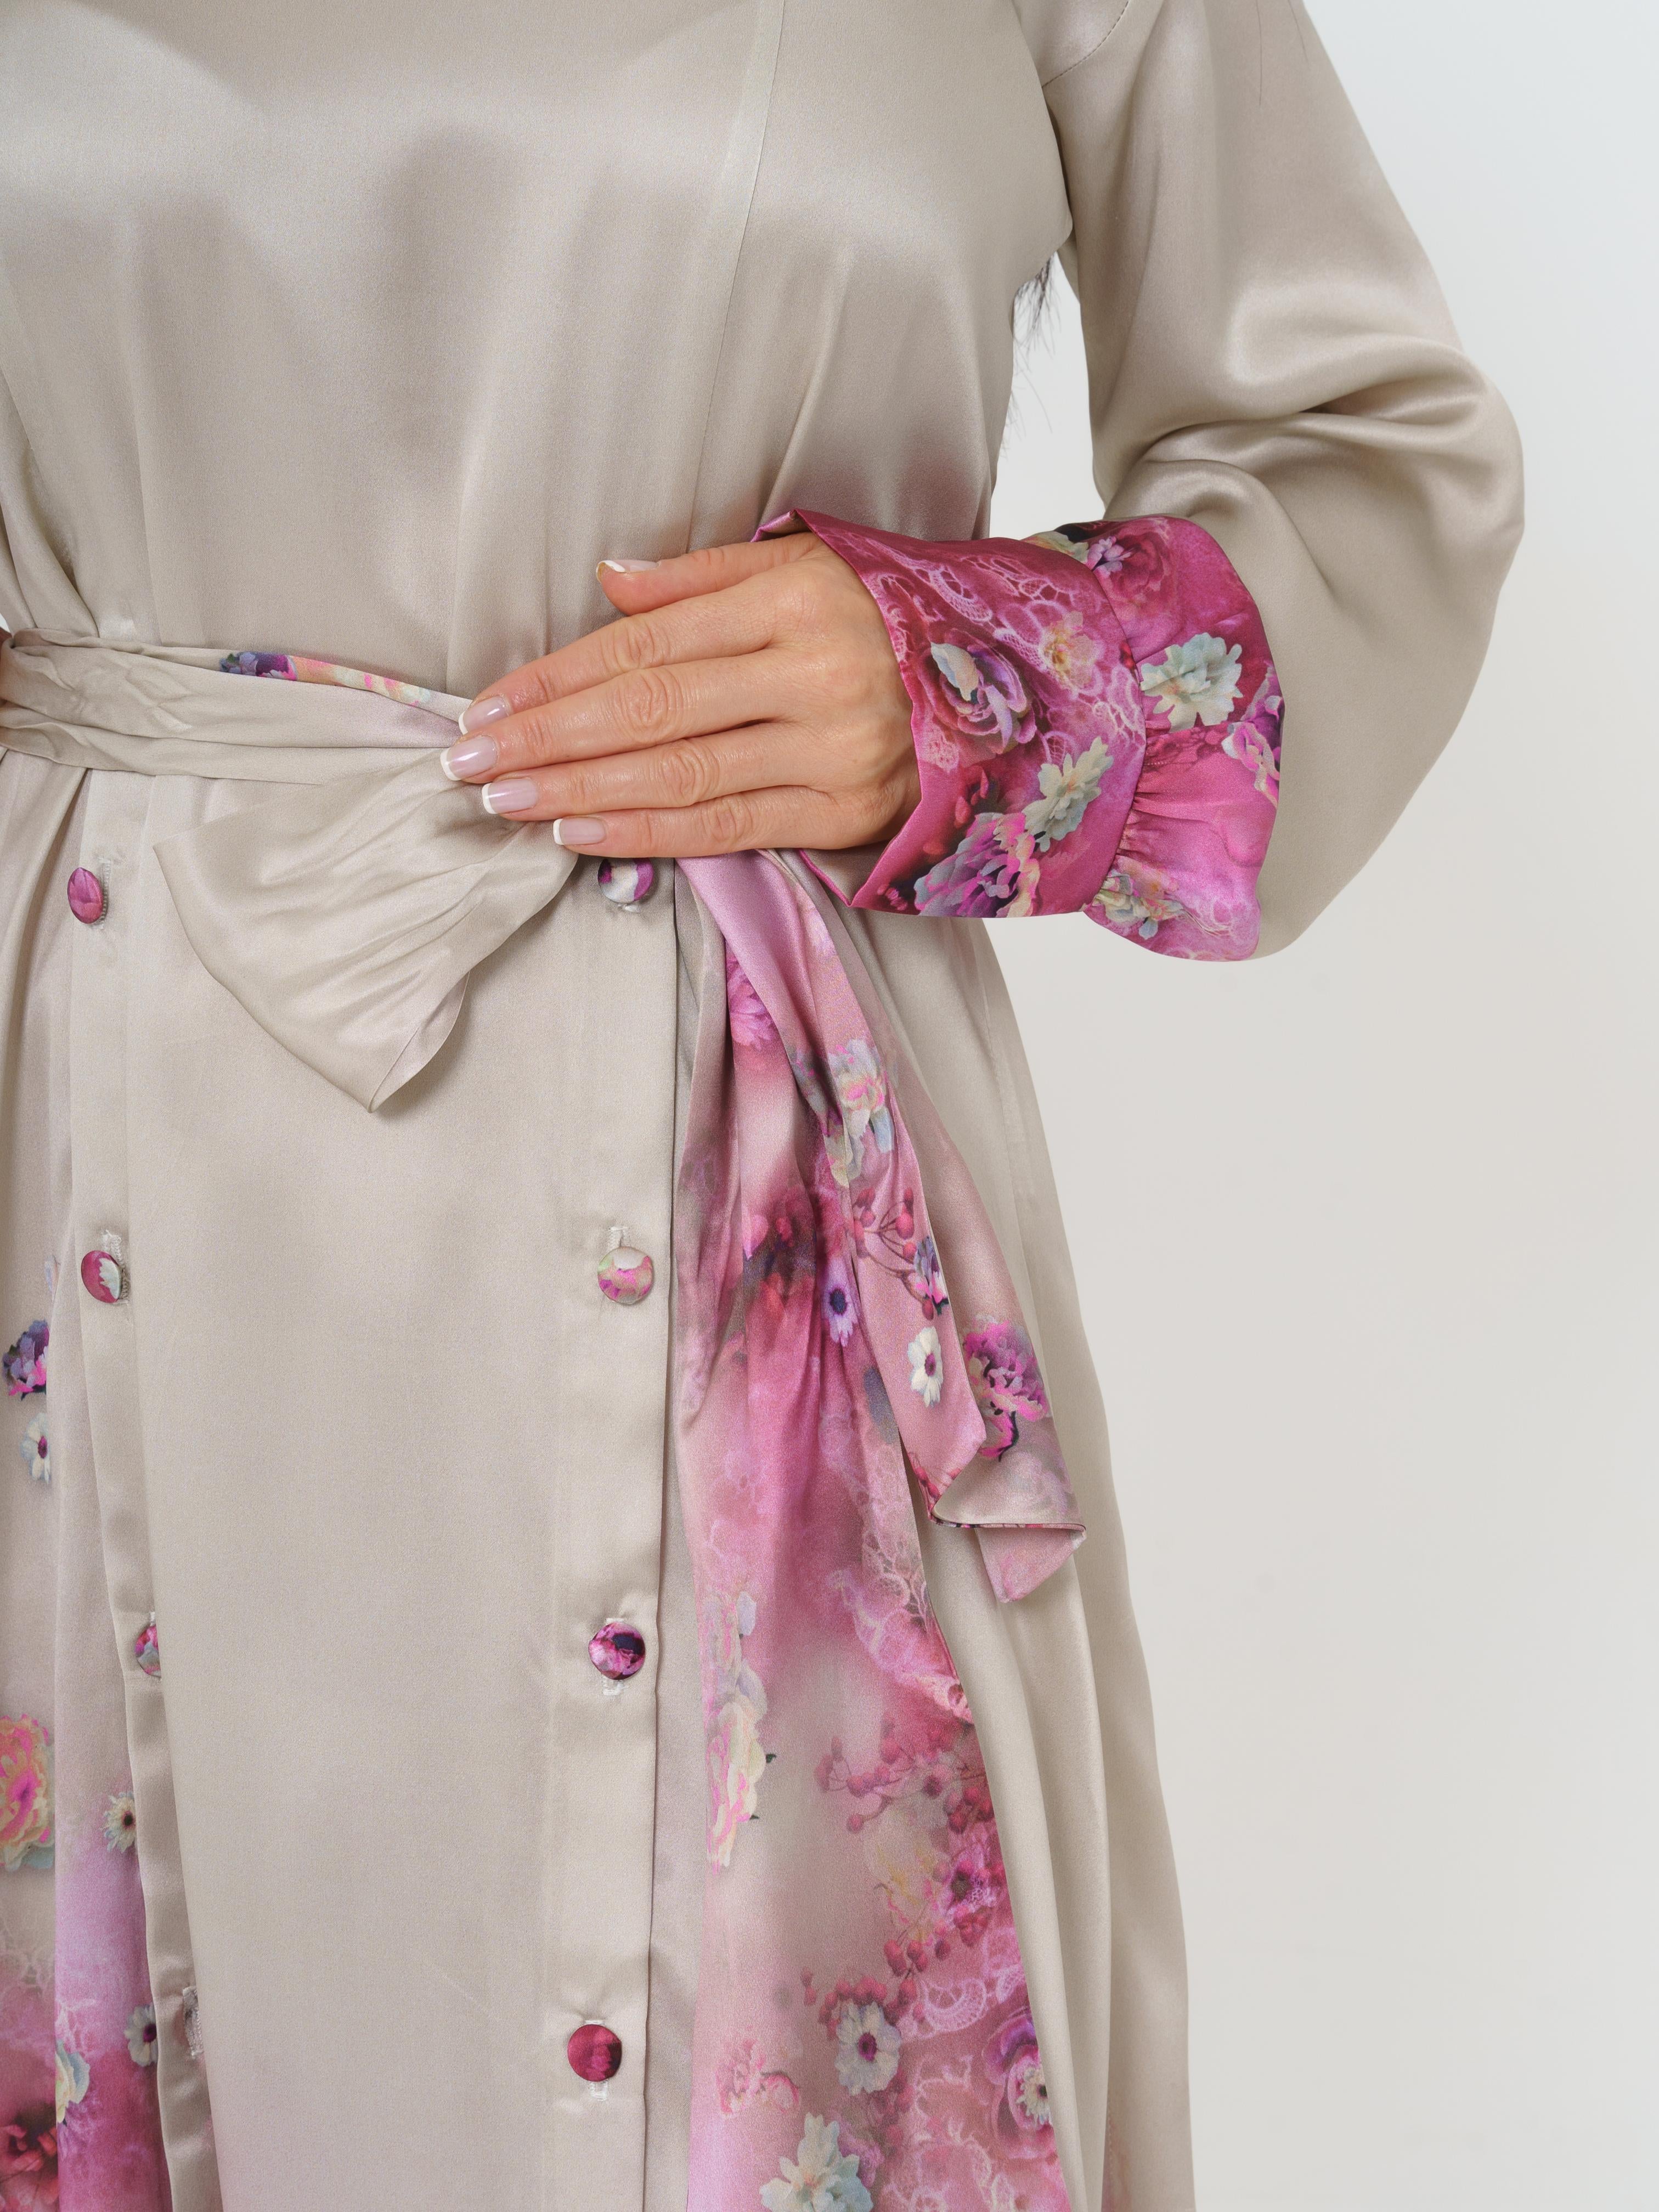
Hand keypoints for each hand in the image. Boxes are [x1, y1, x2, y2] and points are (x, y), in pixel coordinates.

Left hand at [440, 530, 920, 856]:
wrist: (1006, 684)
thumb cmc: (882, 616)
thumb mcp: (806, 566)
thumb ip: (702, 576)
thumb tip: (607, 581)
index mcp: (794, 599)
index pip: (647, 642)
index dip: (559, 676)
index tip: (490, 704)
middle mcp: (812, 674)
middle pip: (651, 710)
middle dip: (549, 739)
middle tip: (471, 762)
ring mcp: (831, 750)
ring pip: (680, 776)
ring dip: (579, 792)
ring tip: (506, 800)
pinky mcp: (844, 812)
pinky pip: (726, 827)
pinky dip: (646, 833)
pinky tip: (579, 832)